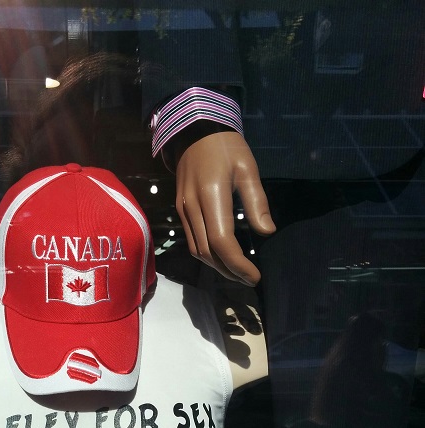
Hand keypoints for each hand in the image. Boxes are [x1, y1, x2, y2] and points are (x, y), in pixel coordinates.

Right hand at [175, 131, 275, 285]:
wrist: (194, 130)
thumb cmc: (226, 146)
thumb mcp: (248, 168)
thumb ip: (257, 201)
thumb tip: (267, 232)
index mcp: (211, 195)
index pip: (222, 242)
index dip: (238, 264)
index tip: (255, 275)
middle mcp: (192, 207)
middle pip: (208, 253)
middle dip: (229, 271)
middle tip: (250, 279)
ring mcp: (183, 210)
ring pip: (197, 251)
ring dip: (217, 267)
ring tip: (238, 273)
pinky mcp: (180, 210)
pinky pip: (192, 241)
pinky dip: (207, 256)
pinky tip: (222, 258)